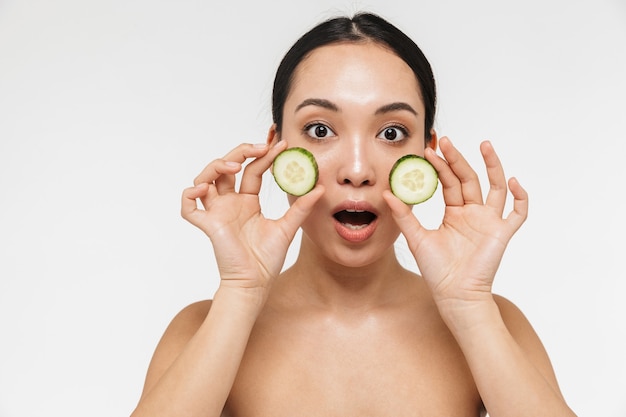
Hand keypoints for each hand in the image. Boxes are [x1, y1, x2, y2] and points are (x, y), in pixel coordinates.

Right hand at [181, 141, 323, 295]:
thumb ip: (301, 207)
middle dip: (241, 151)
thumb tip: (320, 188)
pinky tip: (205, 189)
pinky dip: (190, 194)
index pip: (252, 169)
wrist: (256, 283)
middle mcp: (230, 203)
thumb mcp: (288, 228)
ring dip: (217, 166)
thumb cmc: (267, 259)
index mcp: (247, 201)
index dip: (264, 154)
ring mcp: (217, 212)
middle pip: (227, 166)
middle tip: (260, 147)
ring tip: (236, 166)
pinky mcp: (207, 224)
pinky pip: (188, 206)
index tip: (280, 142)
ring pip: (205, 178)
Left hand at [383, 137, 527, 307]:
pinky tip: (514, 182)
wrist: (454, 295)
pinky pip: (517, 213)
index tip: (429, 151)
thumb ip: (404, 215)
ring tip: (485, 145)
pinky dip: (520, 198)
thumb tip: (386, 193)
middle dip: (458, 159)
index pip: (449, 182)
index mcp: (454, 212)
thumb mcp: (416, 238)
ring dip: (493, 166)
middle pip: (469, 179)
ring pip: (495, 187)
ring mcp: (489, 221)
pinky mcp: (502, 233)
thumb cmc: (437, 270)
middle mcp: (473, 213)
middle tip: (446, 141)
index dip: (440, 166)